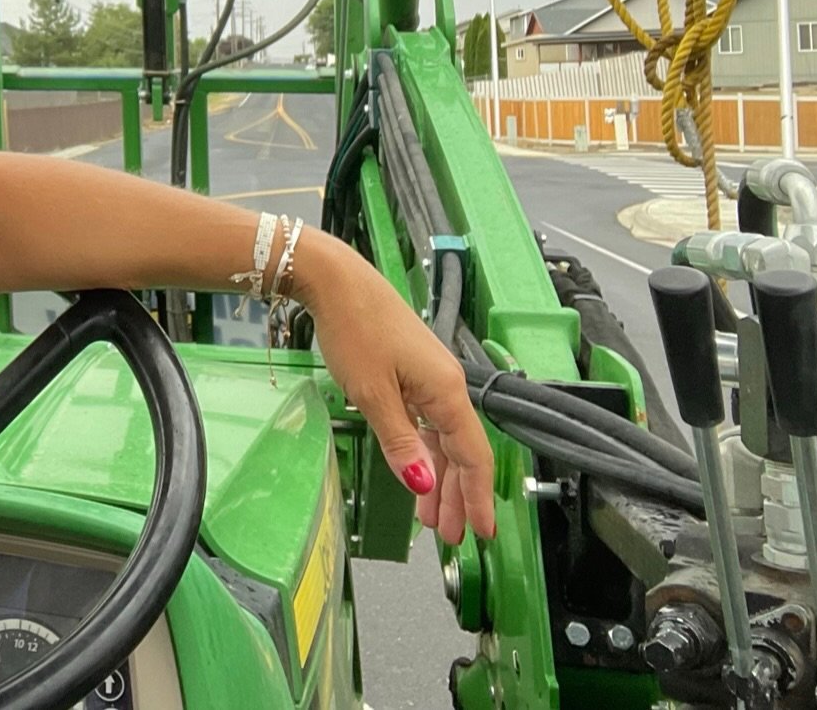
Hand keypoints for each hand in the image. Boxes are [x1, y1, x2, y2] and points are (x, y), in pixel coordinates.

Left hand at [297, 235, 496, 543]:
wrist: (335, 280)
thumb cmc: (354, 331)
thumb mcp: (372, 394)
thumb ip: (400, 441)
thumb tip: (423, 485)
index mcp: (446, 391)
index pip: (473, 455)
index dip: (476, 497)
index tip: (481, 533)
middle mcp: (446, 385)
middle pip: (461, 451)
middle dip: (456, 496)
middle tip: (449, 536)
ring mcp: (429, 376)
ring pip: (443, 438)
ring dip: (438, 477)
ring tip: (429, 517)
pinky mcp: (411, 369)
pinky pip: (427, 421)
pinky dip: (423, 450)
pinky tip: (416, 469)